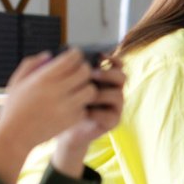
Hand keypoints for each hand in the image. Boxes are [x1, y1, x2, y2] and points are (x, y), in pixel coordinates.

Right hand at [0, 50, 95, 151]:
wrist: (15, 136)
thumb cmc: (14, 108)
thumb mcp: (17, 82)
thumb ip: (31, 64)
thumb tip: (49, 55)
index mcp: (43, 78)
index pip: (71, 59)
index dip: (76, 55)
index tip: (75, 56)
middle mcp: (57, 91)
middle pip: (85, 72)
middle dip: (84, 69)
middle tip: (80, 72)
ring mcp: (66, 106)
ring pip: (90, 90)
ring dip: (86, 87)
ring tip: (78, 89)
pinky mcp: (71, 120)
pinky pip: (85, 107)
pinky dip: (81, 105)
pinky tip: (73, 104)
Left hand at [51, 59, 126, 176]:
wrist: (61, 129)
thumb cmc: (61, 104)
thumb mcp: (64, 85)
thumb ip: (68, 70)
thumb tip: (64, 54)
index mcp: (104, 79)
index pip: (117, 65)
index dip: (112, 58)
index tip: (99, 55)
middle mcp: (112, 91)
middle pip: (122, 77)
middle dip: (108, 74)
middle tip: (92, 74)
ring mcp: (114, 107)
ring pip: (118, 95)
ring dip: (101, 94)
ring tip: (85, 96)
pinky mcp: (112, 121)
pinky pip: (110, 115)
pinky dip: (97, 113)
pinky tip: (83, 112)